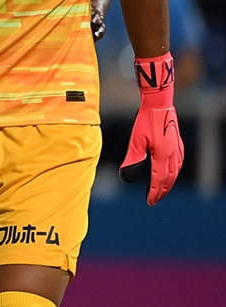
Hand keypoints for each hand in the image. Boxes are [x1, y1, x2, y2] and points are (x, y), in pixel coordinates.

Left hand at [120, 53, 183, 204]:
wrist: (158, 104)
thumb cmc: (145, 121)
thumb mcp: (135, 141)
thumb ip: (133, 160)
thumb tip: (126, 177)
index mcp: (163, 155)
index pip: (159, 180)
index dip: (155, 192)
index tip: (150, 202)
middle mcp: (173, 153)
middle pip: (170, 178)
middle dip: (162, 190)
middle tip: (155, 200)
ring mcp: (177, 147)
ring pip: (176, 170)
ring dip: (169, 182)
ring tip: (162, 190)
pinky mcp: (177, 142)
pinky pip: (179, 161)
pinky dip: (174, 171)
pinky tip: (170, 172)